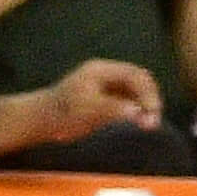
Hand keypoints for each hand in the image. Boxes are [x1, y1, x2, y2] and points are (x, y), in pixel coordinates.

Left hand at [35, 58, 164, 141]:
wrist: (43, 120)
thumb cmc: (62, 114)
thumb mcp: (87, 111)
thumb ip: (113, 108)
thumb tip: (137, 111)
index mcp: (101, 70)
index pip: (134, 76)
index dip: (147, 94)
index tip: (152, 114)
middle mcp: (106, 74)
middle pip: (139, 80)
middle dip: (149, 99)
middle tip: (153, 122)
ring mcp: (106, 85)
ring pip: (135, 91)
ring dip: (145, 105)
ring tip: (149, 125)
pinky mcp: (105, 98)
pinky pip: (128, 100)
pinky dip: (137, 110)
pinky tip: (140, 123)